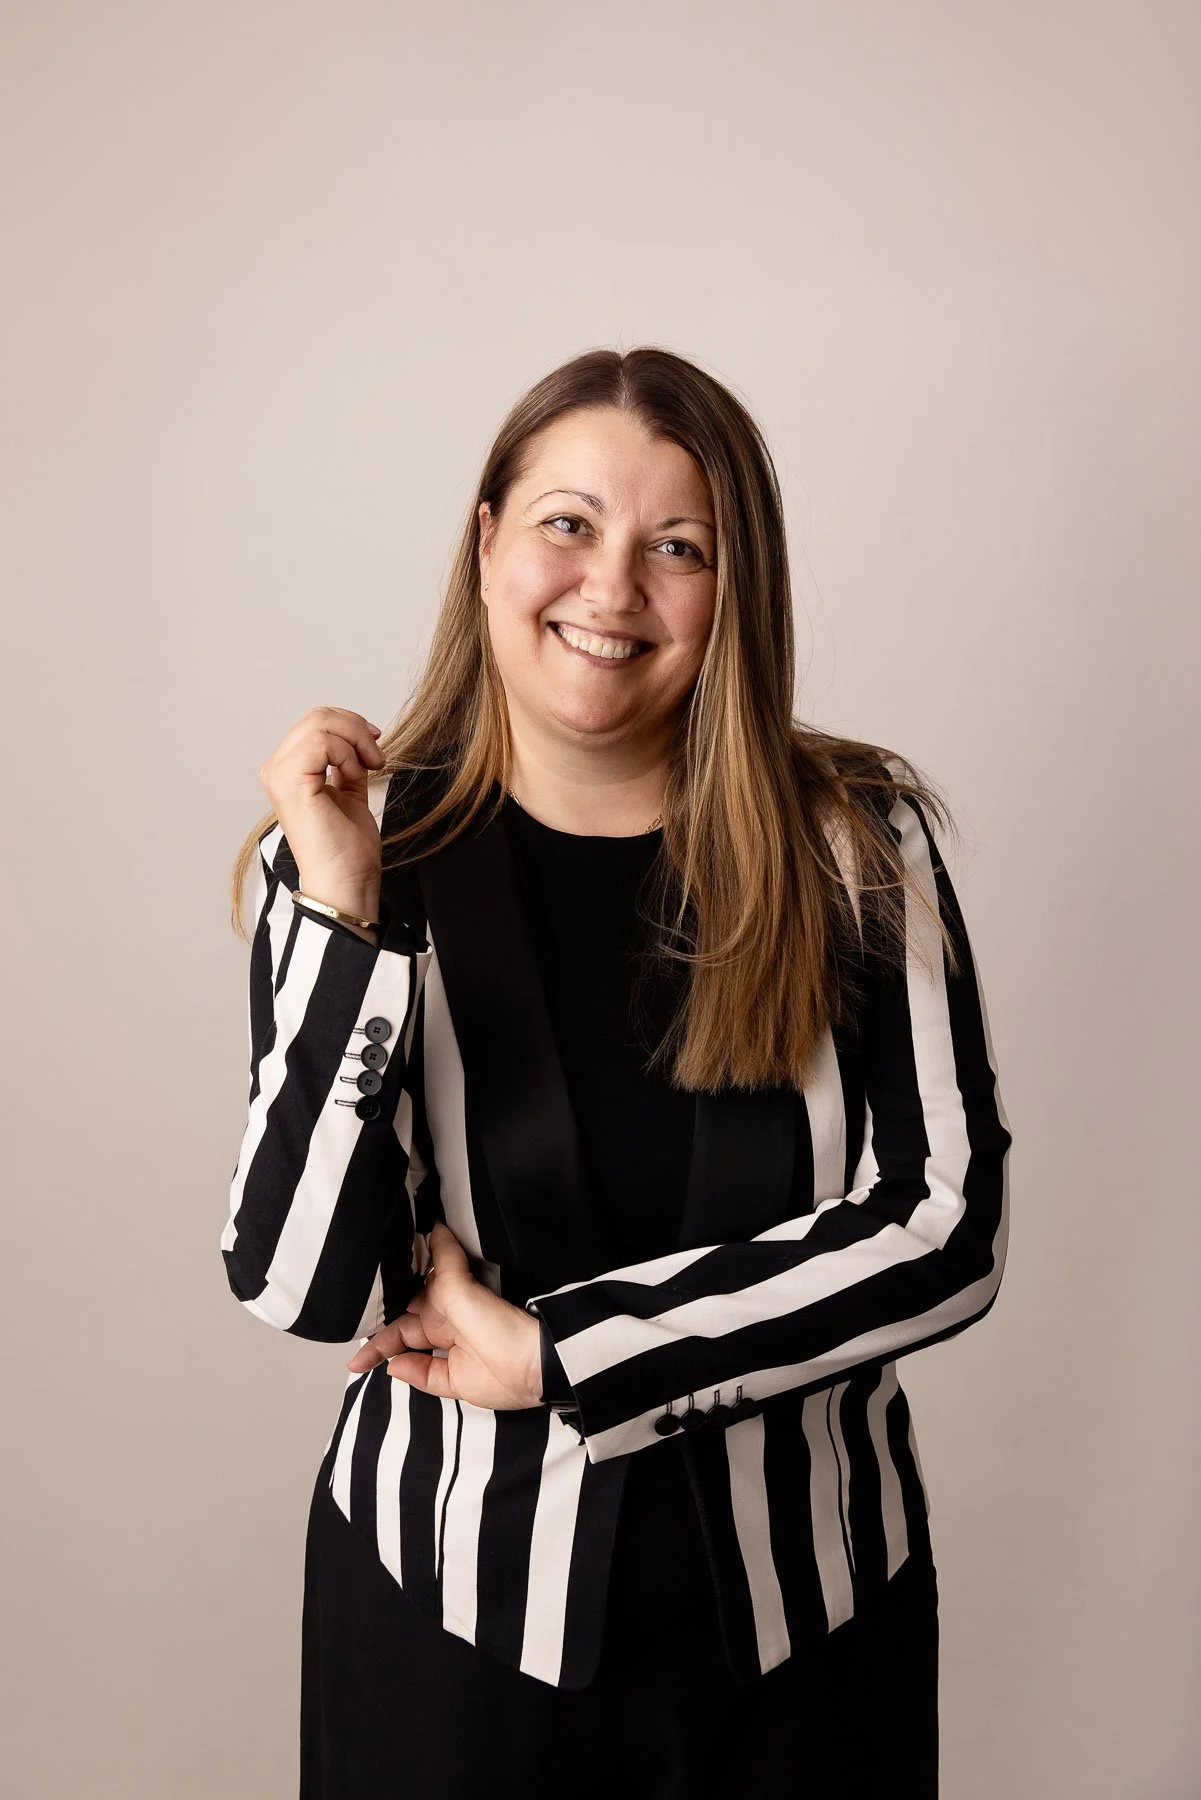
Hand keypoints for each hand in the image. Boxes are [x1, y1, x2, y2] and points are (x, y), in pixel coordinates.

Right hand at [259, 705, 386, 916]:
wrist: (346, 882)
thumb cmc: (347, 849)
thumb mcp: (350, 792)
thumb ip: (347, 764)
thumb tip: (359, 738)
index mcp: (288, 772)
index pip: (314, 723)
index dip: (350, 726)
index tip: (375, 749)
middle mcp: (276, 770)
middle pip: (316, 716)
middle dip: (355, 729)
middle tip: (377, 757)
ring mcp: (279, 775)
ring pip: (318, 723)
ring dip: (355, 742)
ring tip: (368, 769)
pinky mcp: (290, 783)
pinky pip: (322, 742)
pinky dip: (348, 754)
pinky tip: (356, 777)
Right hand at [345, 1222, 544, 1409]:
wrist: (529, 1365)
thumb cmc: (498, 1322)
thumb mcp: (461, 1285)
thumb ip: (443, 1257)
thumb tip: (433, 1222)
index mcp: (448, 1299)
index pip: (408, 1297)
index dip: (387, 1299)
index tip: (361, 1300)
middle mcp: (447, 1324)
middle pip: (403, 1328)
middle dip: (378, 1333)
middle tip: (350, 1335)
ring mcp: (451, 1352)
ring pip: (408, 1353)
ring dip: (385, 1355)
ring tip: (359, 1360)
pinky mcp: (455, 1380)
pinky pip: (423, 1376)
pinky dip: (406, 1373)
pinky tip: (392, 1368)